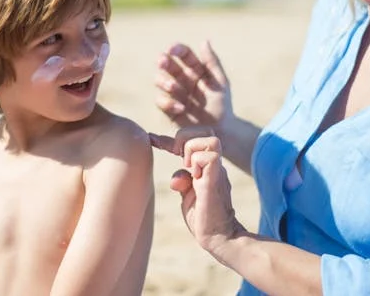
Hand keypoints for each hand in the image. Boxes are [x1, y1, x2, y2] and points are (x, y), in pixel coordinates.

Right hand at [154, 41, 233, 134]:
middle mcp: (182, 79)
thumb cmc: (222, 105)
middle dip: (164, 61)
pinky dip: (168, 103)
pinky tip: (181, 107)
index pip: (184, 54)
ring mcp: (174, 93)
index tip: (172, 49)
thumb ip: (212, 62)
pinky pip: (161, 101)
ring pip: (160, 81)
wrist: (220, 130)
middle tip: (163, 61)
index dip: (177, 49)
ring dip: (165, 81)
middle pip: (168, 65)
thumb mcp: (220, 82)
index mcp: (195, 69)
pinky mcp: (169, 108)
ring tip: (174, 87)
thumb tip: (204, 41)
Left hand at [155, 126, 245, 252]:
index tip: (152, 138)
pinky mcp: (216, 180)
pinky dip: (197, 162)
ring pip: (210, 139)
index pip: (191, 141)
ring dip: (192, 149)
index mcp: (206, 166)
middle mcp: (213, 165)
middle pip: (206, 131)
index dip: (168, 138)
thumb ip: (182, 180)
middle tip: (177, 157)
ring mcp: (216, 171)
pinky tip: (194, 178)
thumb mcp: (187, 195)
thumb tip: (176, 176)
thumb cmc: (204, 218)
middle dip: (186, 137)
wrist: (218, 237)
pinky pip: (210, 156)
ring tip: (187, 167)